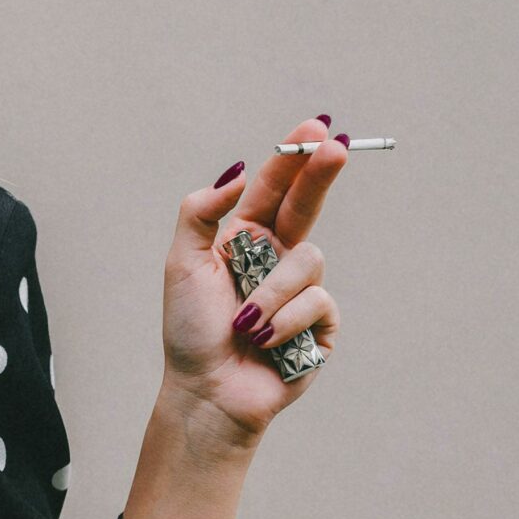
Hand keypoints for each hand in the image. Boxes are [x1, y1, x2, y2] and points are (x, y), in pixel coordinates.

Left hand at [161, 113, 346, 445]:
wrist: (206, 390)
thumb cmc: (190, 330)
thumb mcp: (182, 264)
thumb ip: (201, 213)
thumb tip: (237, 172)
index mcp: (243, 239)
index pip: (273, 190)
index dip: (294, 158)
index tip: (315, 128)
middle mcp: (276, 258)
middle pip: (307, 206)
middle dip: (321, 175)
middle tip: (336, 146)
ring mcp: (301, 290)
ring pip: (308, 264)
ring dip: (270, 295)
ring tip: (244, 325)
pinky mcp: (321, 324)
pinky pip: (318, 305)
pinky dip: (285, 323)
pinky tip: (265, 343)